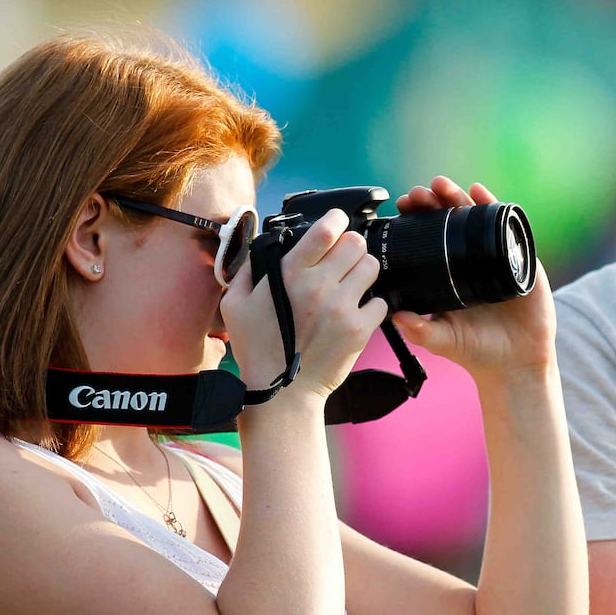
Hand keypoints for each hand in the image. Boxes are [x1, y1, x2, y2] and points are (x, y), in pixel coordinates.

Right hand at [221, 208, 386, 395]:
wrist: (281, 395)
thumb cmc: (256, 349)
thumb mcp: (235, 303)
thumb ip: (249, 268)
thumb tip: (265, 244)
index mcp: (289, 273)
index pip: (325, 230)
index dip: (336, 220)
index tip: (336, 222)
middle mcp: (318, 286)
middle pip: (356, 243)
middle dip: (351, 247)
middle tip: (343, 259)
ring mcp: (342, 308)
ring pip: (371, 267)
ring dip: (362, 272)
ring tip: (350, 285)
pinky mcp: (359, 329)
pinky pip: (381, 302)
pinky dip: (371, 305)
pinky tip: (355, 312)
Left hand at [388, 177, 555, 380]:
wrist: (515, 364)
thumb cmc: (477, 352)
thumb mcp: (443, 341)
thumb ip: (420, 331)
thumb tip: (394, 316)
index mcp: (449, 273)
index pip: (429, 236)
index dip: (416, 218)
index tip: (402, 207)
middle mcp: (470, 260)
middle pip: (450, 220)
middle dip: (433, 201)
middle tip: (418, 194)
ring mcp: (496, 257)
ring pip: (475, 218)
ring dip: (459, 197)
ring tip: (443, 186)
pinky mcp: (520, 259)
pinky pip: (506, 228)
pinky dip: (494, 207)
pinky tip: (481, 193)